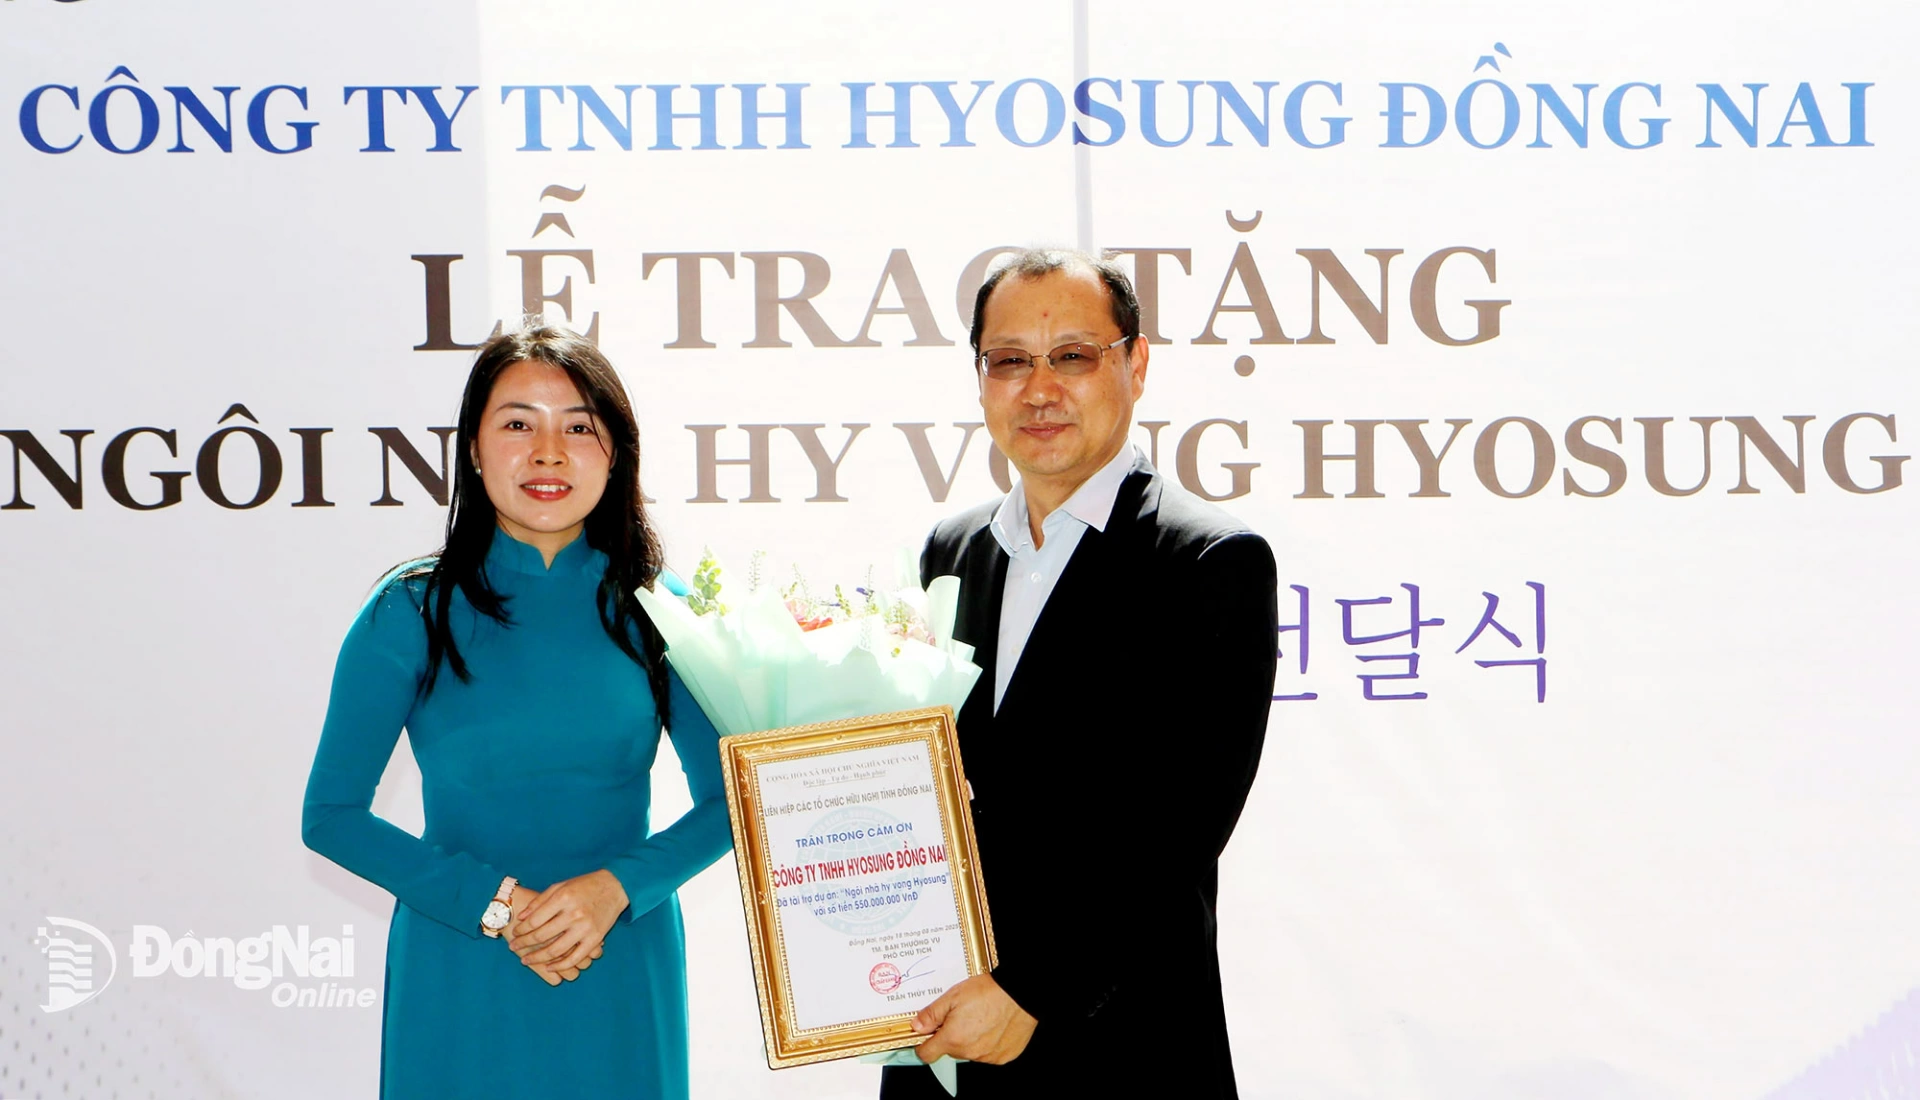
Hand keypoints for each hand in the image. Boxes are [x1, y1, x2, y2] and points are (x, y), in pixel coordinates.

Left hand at [502, 885, 594, 985]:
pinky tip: (548, 966)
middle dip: (524, 944)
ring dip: (537, 958)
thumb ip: (540, 901)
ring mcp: (586, 928)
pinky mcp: (596, 938)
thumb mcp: (560, 886)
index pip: (535, 919)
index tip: (515, 933)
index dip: (522, 929)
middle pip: (542, 935)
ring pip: (556, 950)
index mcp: (564, 898)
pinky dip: (560, 965)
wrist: (615, 887)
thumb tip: (521, 918)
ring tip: (526, 960)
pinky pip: (575, 957)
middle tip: (513, 948)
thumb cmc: (584, 885)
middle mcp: (574, 913)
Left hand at [912, 974, 1036, 1064]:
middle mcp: (970, 1052)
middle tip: (961, 1016)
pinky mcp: (1003, 1056)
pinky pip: (989, 1053)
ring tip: (981, 1018)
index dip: (924, 1044)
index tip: (926, 1036)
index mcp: (953, 1039)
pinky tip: (994, 1025)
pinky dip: (989, 1042)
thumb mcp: (953, 996)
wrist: (1021, 993)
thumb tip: (917, 1026)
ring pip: (970, 1052)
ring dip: (971, 1040)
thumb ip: (931, 1014)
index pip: (927, 1054)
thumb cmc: (989, 992)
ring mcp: (988, 1057)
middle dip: (951, 1036)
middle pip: (951, 1051)